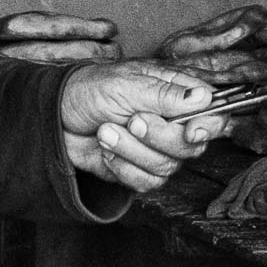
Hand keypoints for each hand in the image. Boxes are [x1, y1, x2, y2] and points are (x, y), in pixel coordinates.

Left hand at [59, 61, 227, 192]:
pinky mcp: (139, 170)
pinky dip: (122, 167)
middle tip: (132, 120)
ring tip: (106, 130)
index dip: (208, 126)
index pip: (212, 114)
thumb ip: (165, 95)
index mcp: (175, 95)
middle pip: (191, 146)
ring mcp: (156, 150)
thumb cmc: (89, 90)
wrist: (55, 118)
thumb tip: (203, 97)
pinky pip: (145, 182)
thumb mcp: (125, 84)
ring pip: (166, 167)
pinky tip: (106, 150)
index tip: (191, 131)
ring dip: (131, 150)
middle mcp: (172, 124)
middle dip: (158, 137)